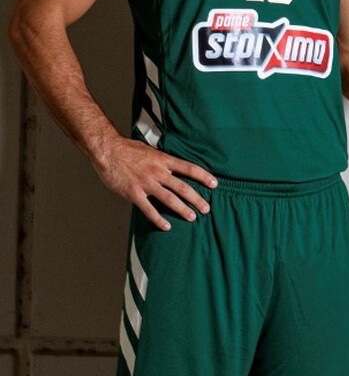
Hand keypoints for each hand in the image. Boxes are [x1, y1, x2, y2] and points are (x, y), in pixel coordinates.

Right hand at [93, 136, 217, 230]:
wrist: (108, 150)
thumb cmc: (128, 149)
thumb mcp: (151, 150)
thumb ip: (163, 160)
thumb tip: (174, 166)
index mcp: (164, 160)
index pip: (189, 168)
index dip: (204, 176)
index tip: (214, 184)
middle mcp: (158, 172)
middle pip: (183, 187)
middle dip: (197, 199)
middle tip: (206, 208)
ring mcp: (146, 183)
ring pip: (169, 199)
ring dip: (183, 209)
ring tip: (192, 217)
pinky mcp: (134, 193)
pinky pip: (149, 209)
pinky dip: (158, 218)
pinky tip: (166, 226)